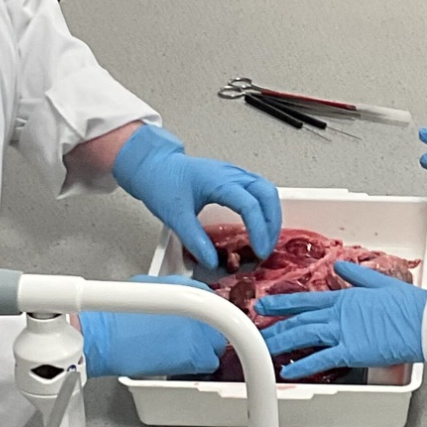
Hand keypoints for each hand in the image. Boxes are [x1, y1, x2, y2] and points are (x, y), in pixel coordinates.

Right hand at [80, 277, 226, 378]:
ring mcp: (199, 330)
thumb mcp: (144, 289)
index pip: (211, 300)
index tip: (200, 325)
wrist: (104, 335)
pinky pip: (209, 364)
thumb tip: (174, 302)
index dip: (205, 316)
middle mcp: (197, 306)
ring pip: (216, 345)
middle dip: (204, 334)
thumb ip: (168, 294)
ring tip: (181, 354)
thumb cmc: (113, 314)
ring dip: (203, 350)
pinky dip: (198, 367)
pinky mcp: (196, 354)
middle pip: (217, 323)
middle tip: (188, 341)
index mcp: (184, 286)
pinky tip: (181, 366)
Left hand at [112, 123, 281, 269]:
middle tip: (266, 247)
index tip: (259, 251)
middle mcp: (231, 174)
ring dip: (271, 215)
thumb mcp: (175, 216)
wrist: (154, 165)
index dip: (259, 230)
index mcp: (218, 180)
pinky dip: (264, 209)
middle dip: (272, 223)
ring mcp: (234, 174)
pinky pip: (259, 190)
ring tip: (266, 238)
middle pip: (267, 194)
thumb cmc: (162, 182)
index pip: (250, 205)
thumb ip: (195, 240)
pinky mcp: (233, 178)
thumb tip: (212, 261)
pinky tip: (259, 224)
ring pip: (267, 190)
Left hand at [256, 261, 426, 378]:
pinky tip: (288, 372)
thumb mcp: (381, 283)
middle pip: (297, 319)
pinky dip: (302, 366)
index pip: (304, 300)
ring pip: (302, 335)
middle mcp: (338, 313)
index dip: (281, 303)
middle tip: (253, 330)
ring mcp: (343, 331)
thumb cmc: (409, 306)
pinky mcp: (351, 350)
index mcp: (344, 297)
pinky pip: (321, 359)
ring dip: (280, 344)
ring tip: (262, 351)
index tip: (264, 305)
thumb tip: (342, 266)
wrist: (424, 321)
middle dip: (273, 325)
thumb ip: (358, 275)